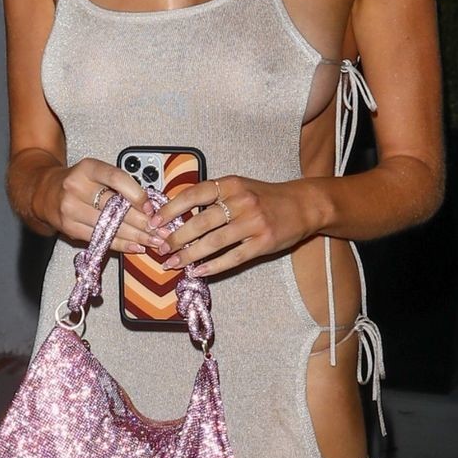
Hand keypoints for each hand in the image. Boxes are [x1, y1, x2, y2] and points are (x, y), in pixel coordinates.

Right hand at [53, 157, 158, 254]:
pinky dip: (122, 244)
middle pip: (115, 207)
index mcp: (87, 169)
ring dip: (137, 237)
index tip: (151, 207)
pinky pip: (101, 239)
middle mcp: (76, 187)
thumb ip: (120, 184)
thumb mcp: (96, 172)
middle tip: (162, 230)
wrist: (44, 193)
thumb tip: (151, 204)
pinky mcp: (69, 228)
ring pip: (110, 226)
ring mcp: (71, 209)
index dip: (137, 194)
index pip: (116, 178)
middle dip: (143, 222)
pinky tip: (137, 247)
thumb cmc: (78, 182)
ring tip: (154, 241)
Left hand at [147, 175, 323, 277]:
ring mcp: (253, 223)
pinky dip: (213, 266)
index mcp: (231, 184)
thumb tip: (178, 213)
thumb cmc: (265, 197)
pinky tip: (198, 272)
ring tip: (173, 263)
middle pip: (200, 222)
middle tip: (161, 248)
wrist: (303, 205)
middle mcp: (241, 202)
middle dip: (176, 238)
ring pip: (213, 242)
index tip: (154, 221)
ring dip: (189, 255)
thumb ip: (213, 196)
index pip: (194, 194)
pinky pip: (233, 257)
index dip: (171, 209)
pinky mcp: (263, 243)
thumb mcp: (239, 187)